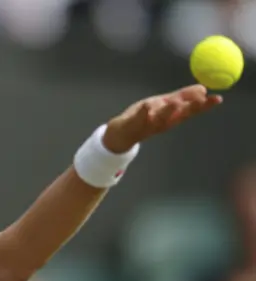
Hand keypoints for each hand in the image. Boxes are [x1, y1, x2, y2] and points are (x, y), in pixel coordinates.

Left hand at [103, 84, 222, 153]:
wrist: (120, 134)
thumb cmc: (144, 118)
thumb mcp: (164, 105)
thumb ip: (181, 98)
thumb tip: (203, 88)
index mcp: (171, 117)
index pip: (191, 110)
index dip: (205, 105)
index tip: (218, 99)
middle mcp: (162, 122)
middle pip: (179, 114)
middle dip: (190, 107)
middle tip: (202, 99)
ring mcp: (148, 124)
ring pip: (160, 117)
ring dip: (168, 110)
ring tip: (175, 102)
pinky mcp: (132, 124)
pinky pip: (138, 118)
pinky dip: (142, 112)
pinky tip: (146, 107)